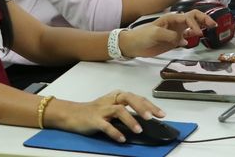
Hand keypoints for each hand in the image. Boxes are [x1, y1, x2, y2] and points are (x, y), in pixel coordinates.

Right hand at [46, 90, 165, 142]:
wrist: (72, 114)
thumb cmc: (95, 111)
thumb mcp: (112, 107)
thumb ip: (127, 111)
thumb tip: (147, 119)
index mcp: (117, 96)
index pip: (137, 97)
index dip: (150, 105)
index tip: (162, 114)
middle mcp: (111, 100)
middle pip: (129, 99)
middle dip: (142, 107)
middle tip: (152, 118)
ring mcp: (102, 109)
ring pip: (119, 110)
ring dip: (130, 120)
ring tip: (139, 130)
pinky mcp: (94, 120)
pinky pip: (106, 125)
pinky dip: (115, 132)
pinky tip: (122, 139)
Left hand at [120, 10, 216, 57]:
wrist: (133, 45)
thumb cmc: (142, 35)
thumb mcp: (155, 33)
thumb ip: (170, 35)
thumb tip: (182, 40)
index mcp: (171, 18)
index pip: (188, 17)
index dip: (195, 23)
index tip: (198, 33)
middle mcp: (176, 23)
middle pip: (193, 17)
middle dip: (204, 19)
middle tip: (213, 25)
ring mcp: (176, 32)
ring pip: (192, 27)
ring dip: (201, 27)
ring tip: (210, 30)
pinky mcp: (174, 41)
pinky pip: (186, 37)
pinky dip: (193, 37)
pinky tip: (196, 40)